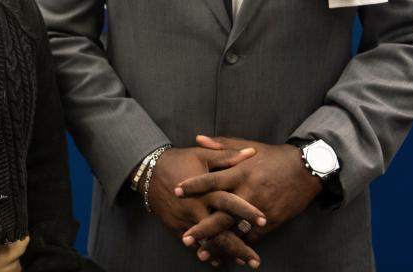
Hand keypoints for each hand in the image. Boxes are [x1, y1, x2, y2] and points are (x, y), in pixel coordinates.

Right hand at [143, 144, 265, 266]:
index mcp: (205, 190)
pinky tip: (220, 260)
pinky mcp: (176, 226)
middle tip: (256, 260)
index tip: (264, 221)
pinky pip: (193, 244)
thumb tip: (251, 152)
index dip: (246, 212)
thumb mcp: (202, 156)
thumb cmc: (178, 160)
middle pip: (220, 231)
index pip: (229, 202)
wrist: (148, 170)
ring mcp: (185, 220)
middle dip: (239, 247)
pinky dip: (207, 252)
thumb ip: (228, 156)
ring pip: (207, 242)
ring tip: (243, 262)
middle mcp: (195, 208)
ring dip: (225, 253)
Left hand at [175, 136, 322, 251]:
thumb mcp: (247, 146)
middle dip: (204, 227)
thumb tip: (197, 138)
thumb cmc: (272, 156)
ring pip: (236, 230)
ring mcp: (260, 209)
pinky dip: (240, 245)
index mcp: (240, 172)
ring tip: (202, 253)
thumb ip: (220, 145)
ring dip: (219, 243)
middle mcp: (248, 192)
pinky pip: (253, 236)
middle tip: (186, 237)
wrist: (305, 169)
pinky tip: (228, 255)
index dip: (194, 186)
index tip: (176, 191)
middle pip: (222, 212)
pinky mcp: (271, 221)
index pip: (212, 179)